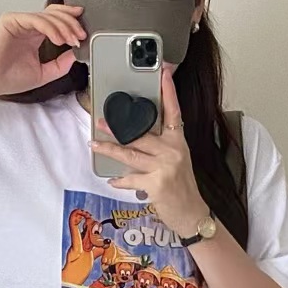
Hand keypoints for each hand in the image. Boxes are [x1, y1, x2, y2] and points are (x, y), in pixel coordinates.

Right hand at [0, 6, 85, 99]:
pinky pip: (35, 19)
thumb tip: (76, 54)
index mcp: (35, 34)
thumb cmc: (10, 78)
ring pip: (47, 16)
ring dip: (63, 26)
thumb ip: (60, 64)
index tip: (83, 34)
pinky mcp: (11, 20)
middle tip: (81, 35)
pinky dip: (50, 28)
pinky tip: (59, 39)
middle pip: (54, 14)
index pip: (56, 20)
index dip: (71, 22)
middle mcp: (28, 25)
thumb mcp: (44, 73)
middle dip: (71, 23)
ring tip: (72, 40)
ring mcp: (19, 21)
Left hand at [90, 68, 208, 237]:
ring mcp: (164, 167)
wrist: (192, 214)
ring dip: (110, 150)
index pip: (173, 112)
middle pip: (141, 134)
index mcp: (179, 141)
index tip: (163, 73)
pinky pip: (131, 179)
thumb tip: (136, 139)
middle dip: (118, 128)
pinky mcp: (156, 185)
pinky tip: (113, 180)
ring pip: (131, 154)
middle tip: (100, 121)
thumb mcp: (178, 161)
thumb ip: (161, 147)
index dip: (168, 92)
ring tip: (96, 145)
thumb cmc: (183, 188)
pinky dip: (120, 181)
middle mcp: (173, 151)